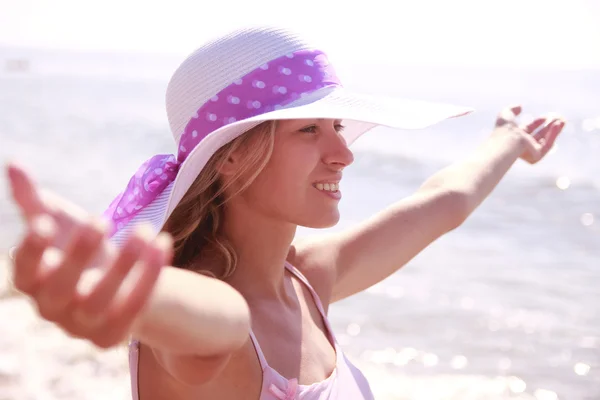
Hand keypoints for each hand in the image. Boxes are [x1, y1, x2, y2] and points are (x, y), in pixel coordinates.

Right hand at [6, 162, 172, 347]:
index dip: (31, 250)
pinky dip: (150, 277)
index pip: (24, 271)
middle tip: (101, 220)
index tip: (44, 223)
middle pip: (61, 287)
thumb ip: (35, 200)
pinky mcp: (112, 335)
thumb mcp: (61, 224)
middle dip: (79, 253)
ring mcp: (82, 326)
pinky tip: (163, 244)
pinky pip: (133, 308)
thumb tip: (12, 164)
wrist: (119, 283)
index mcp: (34, 282)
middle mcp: (53, 308)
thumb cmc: (81, 250)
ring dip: (125, 264)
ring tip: (145, 228)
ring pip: (100, 300)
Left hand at [494, 105, 565, 163]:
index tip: (546, 116)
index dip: (538, 122)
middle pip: (540, 135)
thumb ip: (512, 109)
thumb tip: (520, 106)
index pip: (529, 129)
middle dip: (550, 126)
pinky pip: (548, 145)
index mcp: (515, 137)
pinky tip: (557, 125)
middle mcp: (522, 145)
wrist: (506, 138)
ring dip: (555, 130)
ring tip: (562, 120)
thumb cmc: (504, 128)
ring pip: (546, 140)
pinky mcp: (536, 156)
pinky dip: (553, 135)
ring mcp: (530, 152)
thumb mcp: (506, 114)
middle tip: (560, 118)